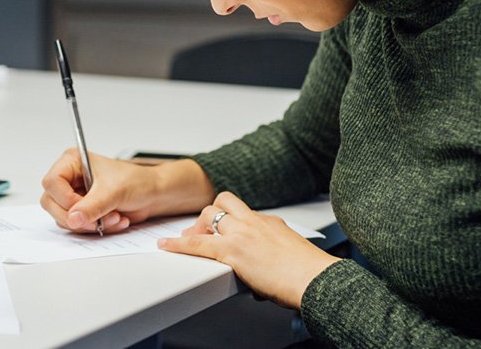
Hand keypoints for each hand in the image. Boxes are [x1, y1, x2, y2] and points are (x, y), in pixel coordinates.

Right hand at [39, 148, 213, 233]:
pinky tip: (115, 220)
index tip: (83, 207)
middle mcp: (69, 178)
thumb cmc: (137, 182)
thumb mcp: (114, 191)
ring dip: (90, 224)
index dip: (64, 199)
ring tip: (114, 218)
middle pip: (52, 203)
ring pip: (64, 218)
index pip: (52, 182)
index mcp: (73, 162)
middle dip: (78, 216)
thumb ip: (92, 205)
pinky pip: (77, 226)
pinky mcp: (82, 210)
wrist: (153, 195)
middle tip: (98, 219)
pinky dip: (95, 228)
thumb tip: (73, 218)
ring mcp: (74, 195)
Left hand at [158, 191, 339, 308]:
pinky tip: (166, 246)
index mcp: (269, 221)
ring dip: (197, 226)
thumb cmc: (307, 273)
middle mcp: (254, 221)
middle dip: (209, 214)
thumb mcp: (289, 253)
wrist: (313, 279)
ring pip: (209, 214)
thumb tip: (262, 271)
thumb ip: (272, 253)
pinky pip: (197, 244)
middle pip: (223, 201)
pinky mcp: (232, 250)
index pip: (242, 211)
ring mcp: (242, 233)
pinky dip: (178, 244)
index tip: (221, 226)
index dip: (228, 218)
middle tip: (201, 230)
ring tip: (187, 238)